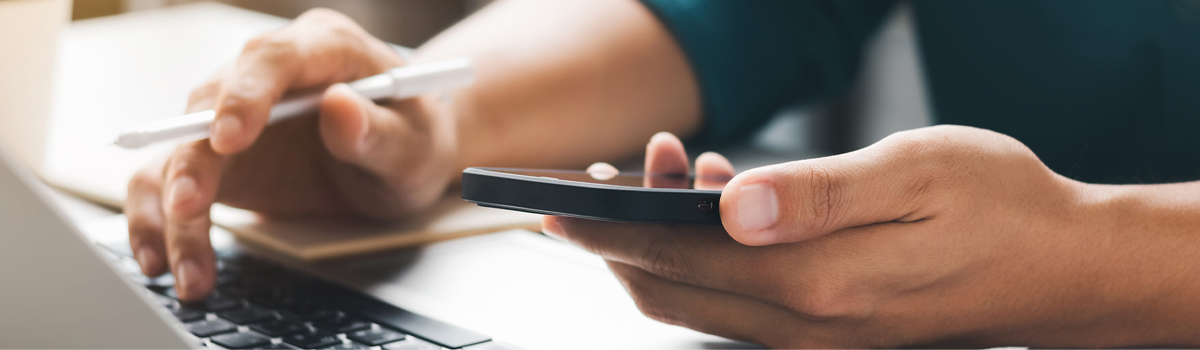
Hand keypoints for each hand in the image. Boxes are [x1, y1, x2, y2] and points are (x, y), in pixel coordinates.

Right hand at [126, 9, 457, 300]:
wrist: (400, 158)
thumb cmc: (412, 139)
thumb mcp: (414, 144)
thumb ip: (377, 131)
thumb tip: (339, 106)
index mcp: (326, 47)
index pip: (273, 57)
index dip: (245, 95)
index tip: (230, 136)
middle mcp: (269, 71)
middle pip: (211, 101)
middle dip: (193, 156)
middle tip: (190, 205)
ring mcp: (237, 111)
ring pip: (179, 144)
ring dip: (168, 202)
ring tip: (178, 261)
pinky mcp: (218, 154)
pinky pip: (172, 179)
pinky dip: (161, 220)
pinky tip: (164, 260)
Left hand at [544, 126, 1182, 346]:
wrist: (1067, 269)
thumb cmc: (1003, 209)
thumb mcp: (915, 175)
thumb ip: (817, 196)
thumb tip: (731, 208)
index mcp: (819, 284)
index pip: (681, 264)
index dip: (611, 233)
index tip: (563, 205)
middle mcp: (807, 327)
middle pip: (675, 292)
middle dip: (626, 236)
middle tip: (618, 175)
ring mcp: (816, 338)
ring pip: (702, 302)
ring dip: (668, 245)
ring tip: (676, 174)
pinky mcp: (829, 333)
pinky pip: (740, 305)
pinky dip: (710, 262)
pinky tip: (725, 209)